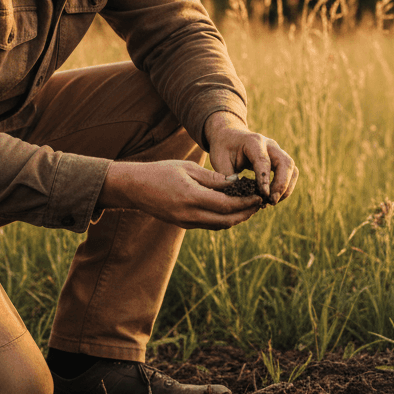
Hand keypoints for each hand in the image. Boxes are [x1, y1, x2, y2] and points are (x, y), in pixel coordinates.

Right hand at [98, 159, 264, 229]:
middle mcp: (189, 214)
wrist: (134, 187)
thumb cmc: (160, 171)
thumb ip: (212, 178)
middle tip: (258, 205)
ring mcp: (185, 222)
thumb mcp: (188, 168)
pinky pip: (208, 225)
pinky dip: (223, 219)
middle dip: (245, 214)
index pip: (226, 205)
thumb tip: (235, 184)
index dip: (245, 203)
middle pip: (226, 221)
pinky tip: (230, 210)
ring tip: (248, 208)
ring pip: (218, 226)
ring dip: (235, 219)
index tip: (258, 196)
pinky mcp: (183, 224)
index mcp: (191, 197)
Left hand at [203, 112, 297, 205]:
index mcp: (253, 142)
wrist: (230, 136)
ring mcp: (277, 151)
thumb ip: (228, 177)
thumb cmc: (223, 148)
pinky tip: (273, 197)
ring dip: (286, 187)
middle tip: (271, 201)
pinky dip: (286, 187)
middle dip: (281, 184)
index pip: (263, 161)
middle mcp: (269, 144)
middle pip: (285, 163)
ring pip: (291, 168)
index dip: (265, 179)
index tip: (264, 195)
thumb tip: (241, 196)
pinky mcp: (280, 159)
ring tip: (272, 202)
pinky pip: (291, 173)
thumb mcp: (219, 161)